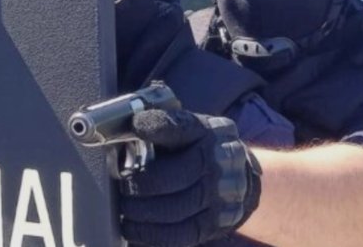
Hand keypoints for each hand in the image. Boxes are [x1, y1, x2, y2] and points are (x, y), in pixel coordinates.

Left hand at [119, 109, 260, 246]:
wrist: (240, 174)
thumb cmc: (200, 148)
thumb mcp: (188, 129)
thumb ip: (163, 126)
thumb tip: (128, 129)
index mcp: (207, 132)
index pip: (180, 128)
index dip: (156, 126)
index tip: (135, 127)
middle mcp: (219, 163)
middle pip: (173, 176)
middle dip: (141, 184)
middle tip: (122, 187)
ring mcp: (220, 196)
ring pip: (174, 210)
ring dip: (142, 212)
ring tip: (125, 209)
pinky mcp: (215, 224)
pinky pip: (179, 235)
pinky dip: (151, 235)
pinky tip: (133, 228)